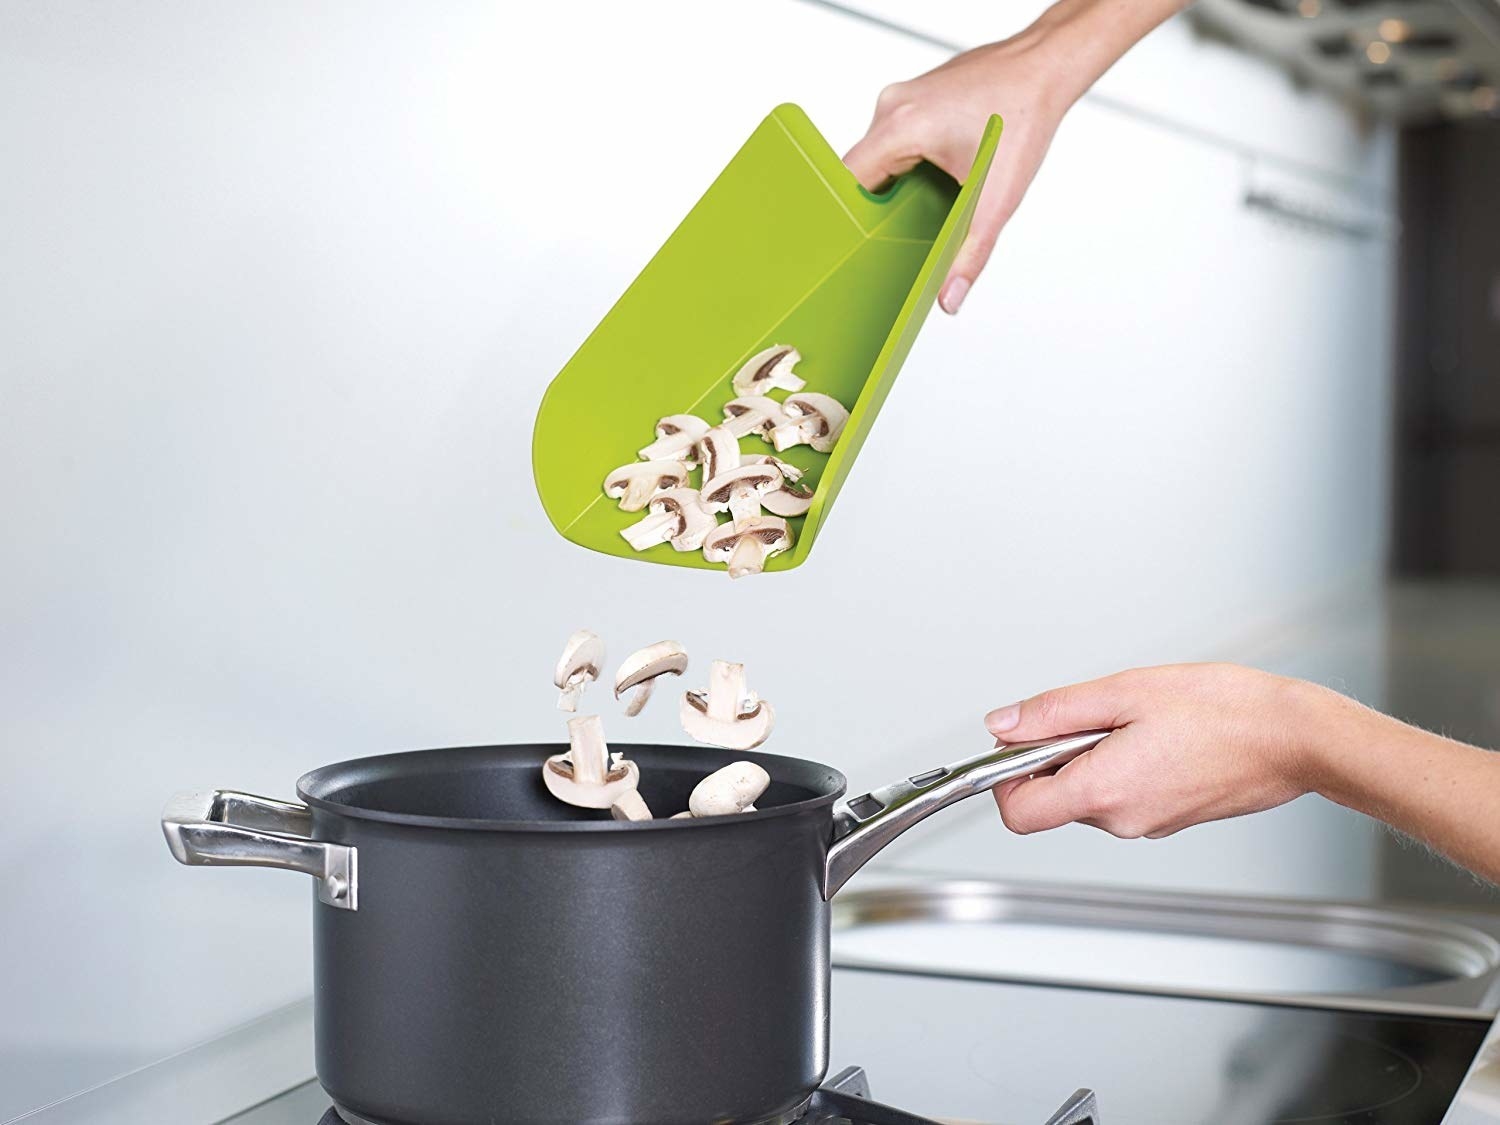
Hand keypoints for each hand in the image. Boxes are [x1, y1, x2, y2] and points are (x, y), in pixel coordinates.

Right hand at [845, 0, 1187, 313]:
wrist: (1047, 68)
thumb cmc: (1024, 115)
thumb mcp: (996, 197)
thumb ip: (970, 253)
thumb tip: (949, 296)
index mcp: (900, 126)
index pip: (848, 181)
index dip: (849, 218)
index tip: (857, 243)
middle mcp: (894, 106)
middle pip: (863, 171)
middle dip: (881, 205)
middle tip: (904, 230)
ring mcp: (904, 97)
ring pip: (881, 156)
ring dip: (900, 183)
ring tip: (930, 199)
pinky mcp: (917, 97)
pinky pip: (897, 139)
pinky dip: (912, 163)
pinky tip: (941, 174)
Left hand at [984, 664, 1336, 838]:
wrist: (1295, 739)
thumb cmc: (1226, 711)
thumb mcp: (1125, 691)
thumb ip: (1054, 712)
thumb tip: (1004, 726)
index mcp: (1104, 792)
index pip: (1018, 811)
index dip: (1005, 774)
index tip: (1020, 740)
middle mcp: (1122, 819)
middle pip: (1051, 798)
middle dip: (1055, 753)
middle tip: (1096, 714)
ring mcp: (1147, 823)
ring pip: (1087, 792)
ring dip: (1092, 754)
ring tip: (1137, 720)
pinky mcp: (1167, 817)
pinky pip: (1121, 792)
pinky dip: (1121, 762)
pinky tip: (1156, 734)